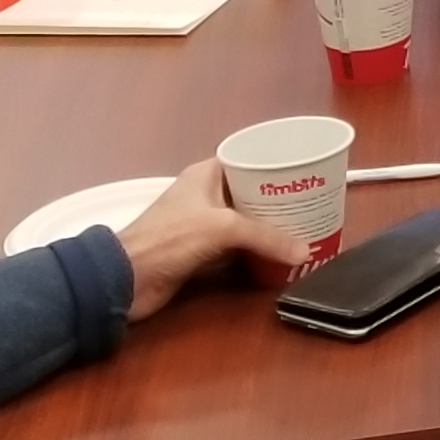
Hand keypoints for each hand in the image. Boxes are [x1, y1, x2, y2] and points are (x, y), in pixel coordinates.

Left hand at [113, 158, 302, 319]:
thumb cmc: (170, 238)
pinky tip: (281, 254)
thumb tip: (306, 251)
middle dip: (279, 198)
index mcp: (205, 176)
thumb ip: (266, 237)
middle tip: (312, 202)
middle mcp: (206, 197)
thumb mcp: (223, 229)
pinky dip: (257, 251)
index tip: (304, 169)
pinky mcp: (202, 253)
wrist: (128, 280)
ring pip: (246, 221)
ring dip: (270, 227)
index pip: (246, 159)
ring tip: (305, 227)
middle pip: (251, 192)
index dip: (274, 162)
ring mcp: (203, 226)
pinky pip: (238, 247)